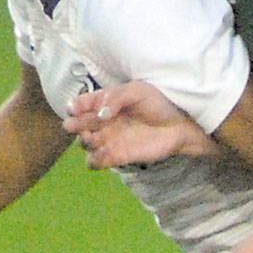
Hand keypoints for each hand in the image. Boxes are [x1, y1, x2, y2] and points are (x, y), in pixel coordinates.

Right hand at [63, 81, 216, 168]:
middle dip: (74, 125)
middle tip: (82, 125)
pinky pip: (95, 162)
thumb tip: (100, 114)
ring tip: (96, 138)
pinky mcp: (117, 157)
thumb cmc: (158, 104)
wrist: (178, 125)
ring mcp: (108, 139)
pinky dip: (95, 159)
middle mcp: (102, 121)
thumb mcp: (137, 90)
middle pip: (76, 125)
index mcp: (104, 102)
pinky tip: (106, 152)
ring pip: (84, 144)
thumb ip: (116, 98)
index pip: (79, 104)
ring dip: (85, 142)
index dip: (74, 107)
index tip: (76, 109)